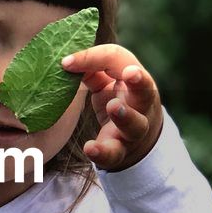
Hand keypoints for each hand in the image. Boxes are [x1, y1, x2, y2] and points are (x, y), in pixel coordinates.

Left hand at [61, 45, 162, 171]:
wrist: (137, 138)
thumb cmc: (118, 97)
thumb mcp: (106, 80)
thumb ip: (90, 68)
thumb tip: (66, 62)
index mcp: (134, 79)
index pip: (118, 60)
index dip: (93, 58)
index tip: (66, 62)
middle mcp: (139, 103)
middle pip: (145, 91)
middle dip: (139, 82)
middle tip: (130, 73)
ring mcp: (133, 129)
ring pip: (136, 125)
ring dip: (125, 116)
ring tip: (112, 107)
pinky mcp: (121, 150)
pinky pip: (114, 154)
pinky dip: (102, 153)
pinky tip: (90, 148)